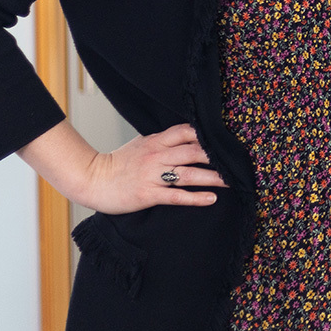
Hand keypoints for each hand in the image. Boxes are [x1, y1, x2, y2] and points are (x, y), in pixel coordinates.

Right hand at [19, 120, 226, 213]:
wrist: (92, 179)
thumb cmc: (118, 164)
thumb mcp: (141, 145)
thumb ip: (163, 141)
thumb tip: (188, 136)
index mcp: (156, 141)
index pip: (187, 132)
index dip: (208, 134)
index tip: (228, 138)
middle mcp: (156, 155)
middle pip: (193, 151)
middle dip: (217, 155)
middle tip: (238, 160)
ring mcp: (152, 175)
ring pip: (189, 173)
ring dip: (213, 176)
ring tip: (232, 180)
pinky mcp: (148, 194)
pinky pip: (176, 195)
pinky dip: (196, 197)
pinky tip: (211, 198)